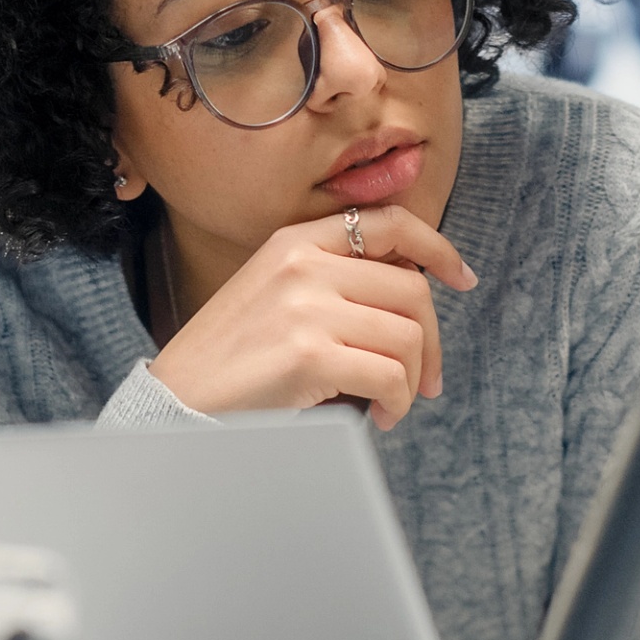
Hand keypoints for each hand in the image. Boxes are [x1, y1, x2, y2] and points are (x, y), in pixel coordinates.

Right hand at [148, 206, 475, 430]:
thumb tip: (410, 290)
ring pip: (408, 335)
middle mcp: (303, 263)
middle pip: (411, 289)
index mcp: (296, 240)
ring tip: (393, 402)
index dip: (438, 249)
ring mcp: (306, 306)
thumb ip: (330, 278)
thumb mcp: (274, 291)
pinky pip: (390, 375)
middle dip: (432, 341)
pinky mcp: (310, 354)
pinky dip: (398, 402)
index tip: (462, 278)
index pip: (390, 222)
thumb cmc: (229, 358)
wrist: (177, 399)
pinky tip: (381, 416)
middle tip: (427, 378)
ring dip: (412, 380)